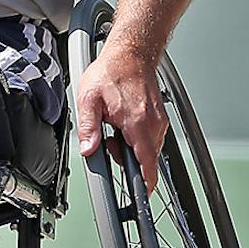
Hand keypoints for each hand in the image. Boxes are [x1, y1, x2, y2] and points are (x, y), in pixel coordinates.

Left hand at [76, 46, 166, 191]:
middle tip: (110, 141)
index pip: (147, 161)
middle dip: (127, 158)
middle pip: (146, 157)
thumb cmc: (111, 72)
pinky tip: (124, 122)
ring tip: (115, 126)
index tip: (143, 194)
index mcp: (137, 122)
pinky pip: (151, 136)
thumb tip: (88, 150)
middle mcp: (153, 123)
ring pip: (149, 147)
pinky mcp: (160, 116)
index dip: (146, 181)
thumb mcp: (88, 99)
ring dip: (132, 146)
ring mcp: (159, 119)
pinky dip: (137, 136)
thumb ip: (88, 128)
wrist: (131, 53)